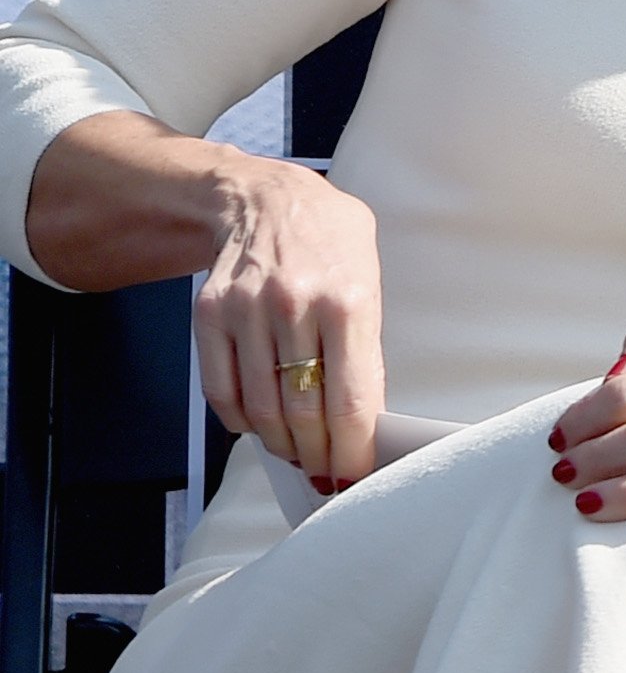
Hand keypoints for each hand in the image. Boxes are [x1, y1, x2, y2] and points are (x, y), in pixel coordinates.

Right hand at [192, 155, 385, 490]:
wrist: (268, 198)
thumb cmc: (331, 241)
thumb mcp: (370, 279)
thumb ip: (367, 344)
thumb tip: (367, 413)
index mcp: (349, 301)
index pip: (351, 400)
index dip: (352, 448)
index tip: (355, 472)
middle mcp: (295, 307)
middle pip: (304, 412)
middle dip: (317, 456)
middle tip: (326, 475)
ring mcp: (247, 312)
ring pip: (260, 408)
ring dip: (280, 444)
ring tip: (297, 453)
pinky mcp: (209, 315)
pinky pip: (221, 389)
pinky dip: (239, 420)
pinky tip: (258, 425)